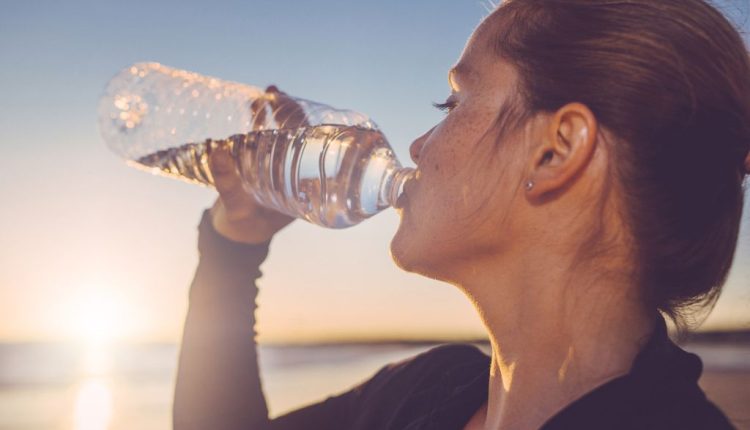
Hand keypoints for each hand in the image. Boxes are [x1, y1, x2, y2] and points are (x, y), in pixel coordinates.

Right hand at [208, 85, 305, 243]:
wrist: (235, 237)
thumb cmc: (244, 228)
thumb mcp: (236, 207)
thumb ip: (227, 183)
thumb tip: (216, 150)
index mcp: (299, 181)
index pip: (310, 146)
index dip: (305, 125)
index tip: (297, 107)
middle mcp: (290, 170)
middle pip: (296, 134)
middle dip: (289, 112)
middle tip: (276, 93)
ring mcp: (275, 165)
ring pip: (279, 132)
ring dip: (274, 112)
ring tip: (267, 93)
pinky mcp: (258, 163)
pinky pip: (263, 138)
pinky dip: (259, 121)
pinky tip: (254, 103)